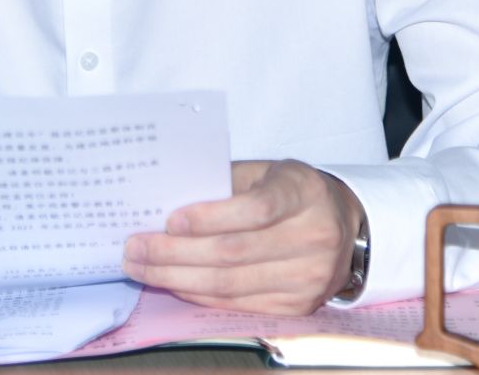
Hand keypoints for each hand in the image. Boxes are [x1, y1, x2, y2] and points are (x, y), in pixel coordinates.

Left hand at [121, 159, 363, 314]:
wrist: (343, 227)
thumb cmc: (291, 192)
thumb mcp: (266, 172)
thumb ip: (225, 182)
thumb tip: (165, 198)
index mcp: (305, 193)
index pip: (256, 209)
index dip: (210, 217)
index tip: (170, 220)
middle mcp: (314, 238)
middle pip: (234, 253)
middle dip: (175, 253)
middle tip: (135, 247)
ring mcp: (309, 278)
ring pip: (230, 285)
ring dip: (177, 277)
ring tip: (141, 266)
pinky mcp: (297, 306)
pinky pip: (236, 303)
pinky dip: (198, 294)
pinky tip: (172, 281)